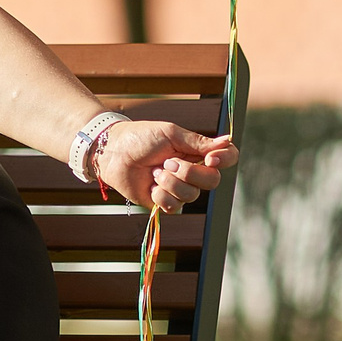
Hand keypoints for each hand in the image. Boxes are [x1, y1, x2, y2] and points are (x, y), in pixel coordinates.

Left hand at [92, 121, 236, 213]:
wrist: (114, 152)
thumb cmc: (141, 137)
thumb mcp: (171, 134)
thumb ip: (198, 142)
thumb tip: (228, 140)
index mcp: (197, 153)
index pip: (227, 158)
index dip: (224, 160)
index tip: (211, 158)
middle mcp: (193, 172)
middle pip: (212, 181)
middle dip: (189, 173)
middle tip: (167, 162)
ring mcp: (179, 188)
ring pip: (191, 195)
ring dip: (169, 182)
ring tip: (154, 171)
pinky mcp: (163, 202)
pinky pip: (174, 206)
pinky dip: (160, 194)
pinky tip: (150, 184)